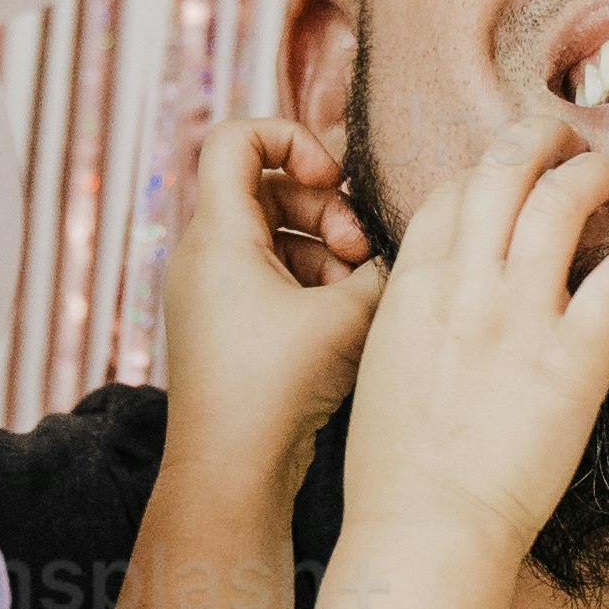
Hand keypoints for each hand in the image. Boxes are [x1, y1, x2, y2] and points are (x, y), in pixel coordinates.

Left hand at [157, 114, 383, 515]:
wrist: (232, 471)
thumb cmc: (276, 389)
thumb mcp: (347, 314)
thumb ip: (381, 265)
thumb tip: (403, 246)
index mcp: (218, 234)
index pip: (236, 137)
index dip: (292, 138)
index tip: (332, 177)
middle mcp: (206, 255)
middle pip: (269, 186)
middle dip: (327, 207)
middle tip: (361, 248)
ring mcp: (214, 292)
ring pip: (278, 235)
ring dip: (328, 250)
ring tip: (359, 290)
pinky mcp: (230, 326)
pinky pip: (275, 277)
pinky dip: (314, 284)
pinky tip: (346, 319)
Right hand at [336, 116, 608, 562]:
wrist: (426, 532)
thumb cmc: (397, 470)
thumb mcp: (383, 367)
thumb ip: (415, 315)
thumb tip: (444, 292)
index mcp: (411, 288)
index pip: (450, 192)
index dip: (487, 173)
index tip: (514, 185)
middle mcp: (465, 287)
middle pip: (503, 169)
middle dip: (541, 138)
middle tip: (572, 142)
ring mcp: (520, 319)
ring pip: (563, 200)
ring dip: (599, 174)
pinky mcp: (575, 361)